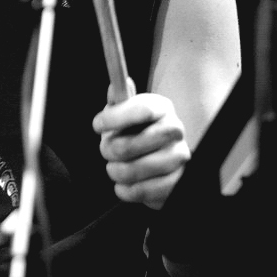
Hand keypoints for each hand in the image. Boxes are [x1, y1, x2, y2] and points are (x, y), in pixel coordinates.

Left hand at [93, 91, 189, 209]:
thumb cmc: (135, 132)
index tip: (97, 124)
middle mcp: (175, 131)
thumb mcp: (125, 112)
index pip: (141, 110)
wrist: (157, 160)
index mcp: (162, 108)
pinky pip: (141, 191)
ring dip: (115, 172)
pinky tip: (125, 183)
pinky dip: (125, 190)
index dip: (115, 118)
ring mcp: (179, 158)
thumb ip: (118, 99)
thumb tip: (117, 85)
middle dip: (109, 150)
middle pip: (129, 146)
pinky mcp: (176, 183)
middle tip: (106, 150)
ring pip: (132, 171)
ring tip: (115, 168)